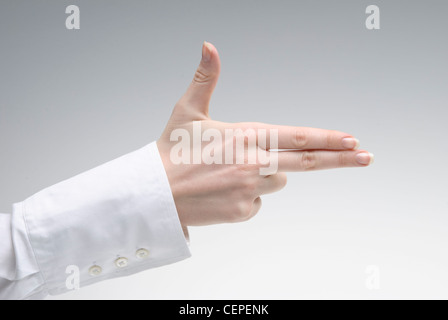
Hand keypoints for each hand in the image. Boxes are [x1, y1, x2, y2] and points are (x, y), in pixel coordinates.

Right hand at [157, 42, 373, 226]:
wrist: (155, 193)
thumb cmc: (171, 151)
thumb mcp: (188, 111)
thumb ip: (206, 78)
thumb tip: (209, 45)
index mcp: (246, 135)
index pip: (299, 136)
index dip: (329, 138)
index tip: (354, 140)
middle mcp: (254, 162)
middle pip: (307, 162)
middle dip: (341, 159)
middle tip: (368, 157)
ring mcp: (250, 189)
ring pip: (278, 179)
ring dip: (266, 174)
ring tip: (231, 171)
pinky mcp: (243, 210)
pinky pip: (258, 201)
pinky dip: (248, 195)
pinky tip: (224, 190)